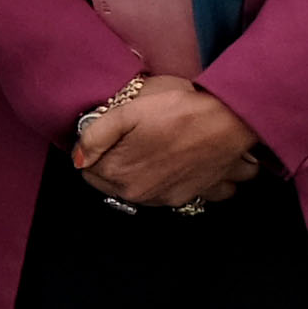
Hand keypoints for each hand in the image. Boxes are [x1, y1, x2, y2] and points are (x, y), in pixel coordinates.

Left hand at [73, 78, 261, 211]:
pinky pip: (170, 192)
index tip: (110, 133)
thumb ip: (95, 135)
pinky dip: (169, 179)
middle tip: (133, 135)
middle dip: (115, 162)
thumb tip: (78, 157)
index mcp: (121, 175)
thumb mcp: (127, 111)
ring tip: (156, 143)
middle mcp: (141, 195)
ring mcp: (168, 198)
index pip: (88, 170)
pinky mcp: (191, 195)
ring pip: (139, 189)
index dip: (95, 149)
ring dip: (141, 171)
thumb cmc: (179, 110)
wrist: (229, 120)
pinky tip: (176, 159)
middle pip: (111, 182)